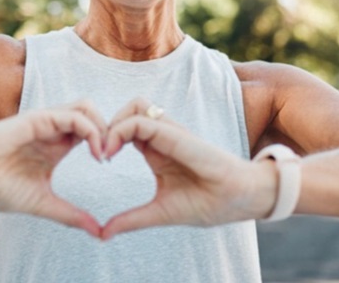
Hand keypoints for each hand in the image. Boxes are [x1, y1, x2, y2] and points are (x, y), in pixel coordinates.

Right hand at [0, 100, 106, 237]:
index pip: (91, 132)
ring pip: (86, 108)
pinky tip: (94, 152)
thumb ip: (70, 214)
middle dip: (111, 131)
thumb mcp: (42, 203)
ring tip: (103, 154)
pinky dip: (90, 130)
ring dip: (102, 127)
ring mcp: (46, 122)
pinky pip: (73, 115)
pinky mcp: (37, 119)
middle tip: (112, 156)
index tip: (110, 165)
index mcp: (56, 146)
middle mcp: (53, 130)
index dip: (107, 143)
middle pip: (93, 115)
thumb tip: (98, 232)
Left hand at [100, 98, 277, 239]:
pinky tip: (112, 151)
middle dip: (106, 125)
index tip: (98, 160)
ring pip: (134, 105)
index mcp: (156, 151)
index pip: (125, 128)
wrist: (240, 200)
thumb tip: (103, 234)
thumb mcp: (159, 212)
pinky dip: (122, 129)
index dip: (107, 138)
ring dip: (114, 122)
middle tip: (97, 152)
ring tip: (105, 150)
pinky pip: (143, 120)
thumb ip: (131, 219)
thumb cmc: (207, 203)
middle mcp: (162, 137)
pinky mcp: (176, 134)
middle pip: (127, 111)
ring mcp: (170, 133)